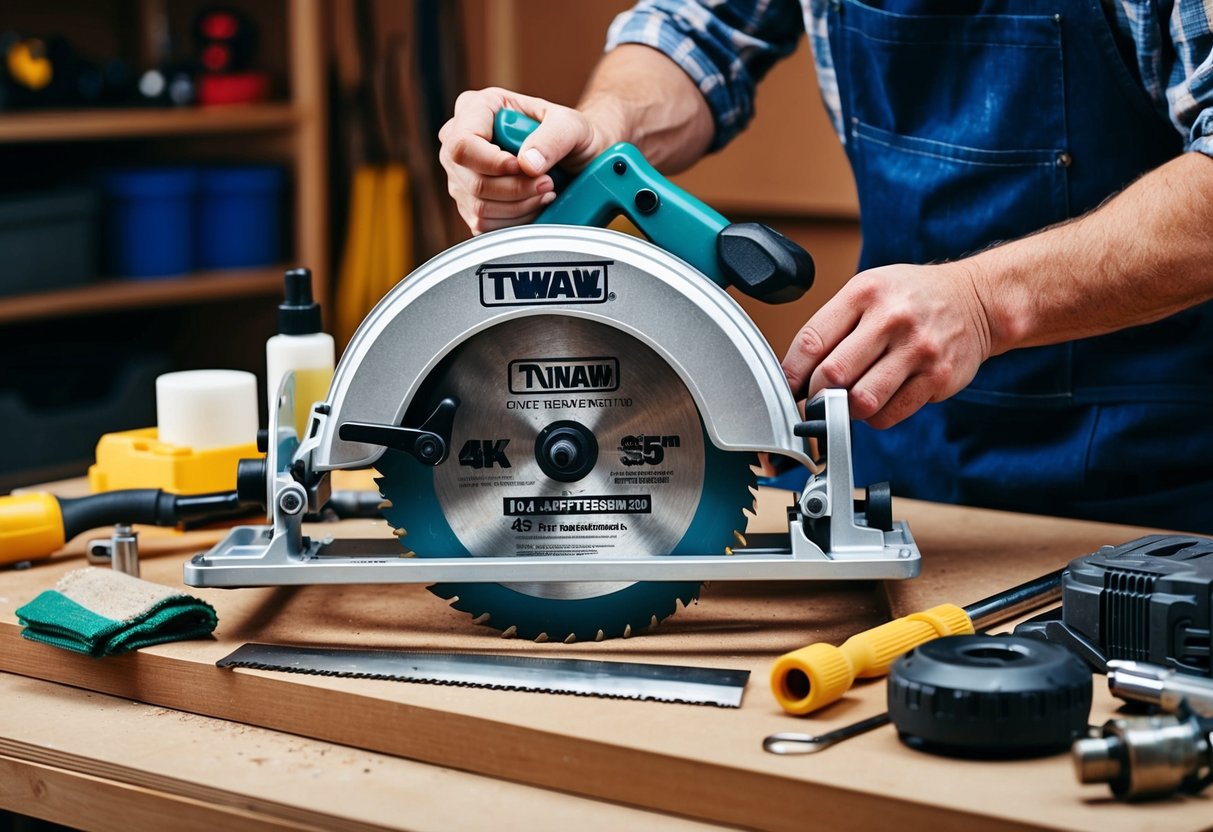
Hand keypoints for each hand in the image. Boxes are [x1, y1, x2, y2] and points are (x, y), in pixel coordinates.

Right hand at [438, 87, 609, 233]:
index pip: (462, 144)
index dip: (492, 163)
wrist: (574, 158)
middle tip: (548, 182)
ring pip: (479, 208)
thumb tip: (527, 163)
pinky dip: (515, 220)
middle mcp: (458, 141)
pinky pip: (484, 225)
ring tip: (545, 191)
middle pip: (473, 181)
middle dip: (516, 189)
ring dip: (520, 206)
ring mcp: (460, 176)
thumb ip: (553, 137)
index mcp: (476, 108)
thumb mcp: (571, 125)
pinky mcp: (468, 204)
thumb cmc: (568, 134)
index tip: (523, 167)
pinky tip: (533, 203)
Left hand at [782, 262, 993, 427]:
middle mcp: (892, 318)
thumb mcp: (868, 291)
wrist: (975, 300)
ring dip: (846, 410)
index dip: (791, 374)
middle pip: (833, 375)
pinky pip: (888, 414)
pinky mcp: (938, 377)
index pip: (811, 342)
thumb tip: (796, 376)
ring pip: (861, 401)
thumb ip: (833, 327)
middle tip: (816, 399)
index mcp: (865, 292)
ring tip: (848, 401)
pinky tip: (878, 400)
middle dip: (817, 395)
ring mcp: (918, 349)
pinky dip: (874, 416)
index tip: (788, 389)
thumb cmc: (910, 298)